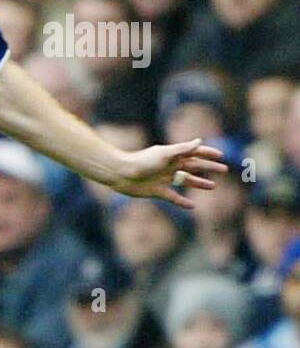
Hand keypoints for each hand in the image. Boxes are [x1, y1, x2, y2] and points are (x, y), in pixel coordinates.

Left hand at [112, 138, 228, 209]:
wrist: (121, 174)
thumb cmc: (142, 161)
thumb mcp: (164, 154)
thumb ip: (182, 149)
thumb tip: (200, 141)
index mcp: (172, 155)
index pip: (194, 152)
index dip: (207, 153)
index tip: (221, 155)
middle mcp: (170, 166)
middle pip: (194, 166)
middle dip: (209, 167)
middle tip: (224, 170)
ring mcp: (164, 179)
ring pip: (186, 181)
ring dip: (199, 183)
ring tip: (213, 186)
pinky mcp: (158, 191)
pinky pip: (173, 197)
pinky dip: (183, 202)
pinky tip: (193, 206)